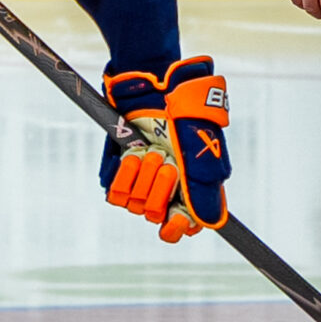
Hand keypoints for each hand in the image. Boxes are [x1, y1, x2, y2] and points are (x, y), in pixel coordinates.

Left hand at [102, 58, 231, 240]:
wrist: (156, 94)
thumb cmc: (187, 121)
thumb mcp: (203, 156)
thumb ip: (204, 192)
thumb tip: (205, 223)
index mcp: (191, 191)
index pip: (184, 226)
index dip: (178, 228)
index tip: (174, 220)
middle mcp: (166, 191)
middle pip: (156, 215)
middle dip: (160, 186)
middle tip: (167, 160)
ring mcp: (142, 183)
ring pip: (135, 204)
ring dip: (143, 174)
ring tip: (150, 150)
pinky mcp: (121, 174)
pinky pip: (115, 192)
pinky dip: (123, 173)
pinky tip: (132, 154)